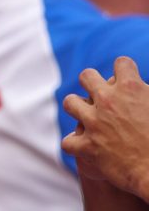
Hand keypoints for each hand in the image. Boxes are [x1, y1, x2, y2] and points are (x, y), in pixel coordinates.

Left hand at [62, 56, 148, 201]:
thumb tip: (148, 88)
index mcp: (132, 88)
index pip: (122, 63)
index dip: (126, 69)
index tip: (128, 76)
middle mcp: (108, 101)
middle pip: (87, 76)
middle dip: (91, 81)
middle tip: (99, 92)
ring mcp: (94, 122)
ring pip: (70, 103)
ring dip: (77, 107)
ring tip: (86, 115)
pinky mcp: (87, 146)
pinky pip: (68, 141)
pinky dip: (75, 145)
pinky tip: (84, 147)